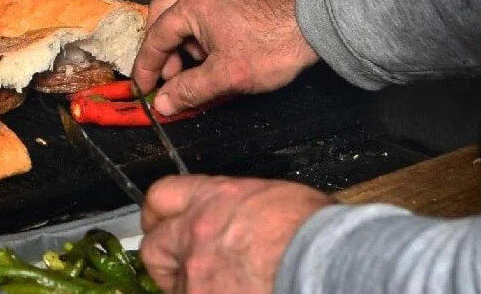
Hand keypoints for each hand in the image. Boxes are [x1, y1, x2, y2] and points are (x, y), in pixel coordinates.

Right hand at [132, 0, 317, 115]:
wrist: (318, 25)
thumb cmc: (271, 48)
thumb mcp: (226, 76)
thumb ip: (189, 90)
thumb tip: (162, 104)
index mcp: (193, 5)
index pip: (156, 37)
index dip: (147, 66)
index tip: (144, 88)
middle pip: (164, 16)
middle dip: (161, 48)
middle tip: (170, 75)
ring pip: (187, 12)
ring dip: (184, 41)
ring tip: (200, 68)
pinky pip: (208, 9)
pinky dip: (202, 31)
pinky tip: (218, 52)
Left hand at [140, 175, 333, 292]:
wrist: (327, 264)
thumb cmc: (316, 233)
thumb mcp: (277, 197)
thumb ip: (246, 208)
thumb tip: (247, 219)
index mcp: (214, 198)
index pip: (162, 196)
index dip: (160, 214)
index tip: (162, 225)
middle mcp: (196, 234)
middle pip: (154, 247)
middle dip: (165, 259)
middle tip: (182, 269)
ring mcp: (196, 275)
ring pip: (174, 285)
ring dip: (192, 287)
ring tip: (221, 286)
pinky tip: (236, 293)